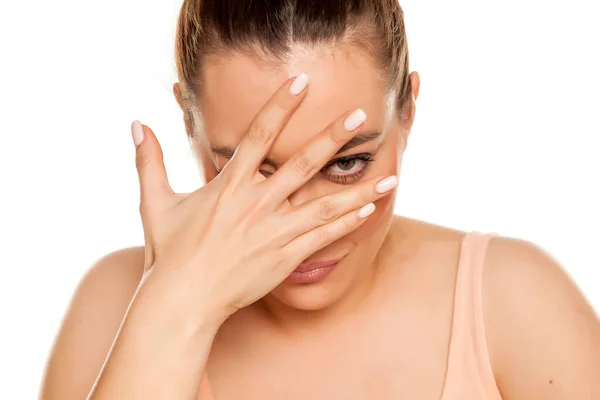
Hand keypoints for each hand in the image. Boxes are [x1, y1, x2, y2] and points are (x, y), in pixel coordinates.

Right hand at [131, 74, 396, 323]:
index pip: (258, 136)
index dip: (280, 107)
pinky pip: (322, 237)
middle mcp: (256, 205)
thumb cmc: (168, 252)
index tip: (301, 84)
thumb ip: (149, 160)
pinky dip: (347, 223)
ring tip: (390, 176)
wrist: (182, 301)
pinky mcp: (284, 258)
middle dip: (331, 137)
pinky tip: (369, 211)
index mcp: (228, 187)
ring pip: (323, 204)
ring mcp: (273, 232)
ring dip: (358, 189)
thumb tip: (136, 124)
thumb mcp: (154, 202)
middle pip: (301, 164)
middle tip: (359, 114)